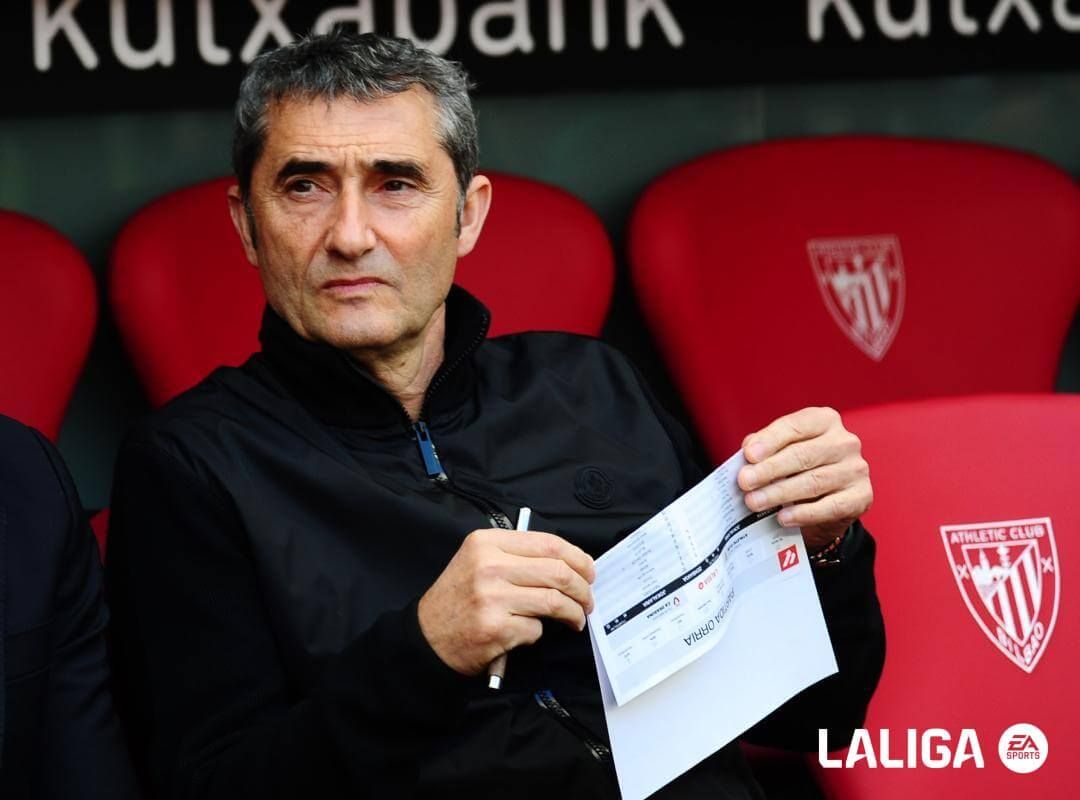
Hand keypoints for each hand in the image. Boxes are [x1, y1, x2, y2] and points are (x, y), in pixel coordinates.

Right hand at [418, 529, 595, 675]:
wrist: (427, 637)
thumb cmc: (458, 599)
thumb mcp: (477, 562)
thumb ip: (516, 556)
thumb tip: (569, 563)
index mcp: (486, 543)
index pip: (548, 543)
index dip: (577, 558)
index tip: (588, 571)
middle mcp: (488, 565)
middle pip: (557, 572)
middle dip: (582, 589)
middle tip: (587, 600)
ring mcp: (492, 597)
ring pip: (554, 601)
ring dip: (573, 613)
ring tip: (575, 619)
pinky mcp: (496, 627)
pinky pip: (536, 629)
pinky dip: (539, 633)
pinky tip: (528, 633)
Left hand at [737, 407, 871, 551]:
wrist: (826, 503)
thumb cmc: (797, 469)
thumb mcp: (780, 451)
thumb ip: (764, 447)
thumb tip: (749, 451)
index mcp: (824, 420)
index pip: (795, 427)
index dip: (770, 440)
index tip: (749, 455)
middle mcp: (845, 442)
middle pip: (803, 455)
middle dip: (770, 469)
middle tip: (744, 482)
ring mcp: (856, 469)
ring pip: (813, 482)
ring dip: (779, 493)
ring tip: (754, 502)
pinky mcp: (861, 496)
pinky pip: (830, 506)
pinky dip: (803, 513)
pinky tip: (782, 517)